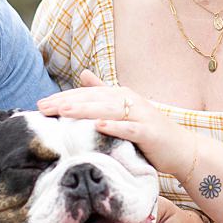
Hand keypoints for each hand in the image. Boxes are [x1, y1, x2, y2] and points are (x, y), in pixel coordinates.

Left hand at [37, 70, 194, 178]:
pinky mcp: (150, 132)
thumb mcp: (124, 111)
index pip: (88, 93)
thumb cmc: (149, 132)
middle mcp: (130, 100)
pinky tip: (99, 126)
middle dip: (67, 102)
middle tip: (43, 108)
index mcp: (121, 95)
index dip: (64, 97)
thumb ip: (104, 93)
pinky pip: (130, 128)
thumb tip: (83, 74)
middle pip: (94, 99)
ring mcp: (141, 115)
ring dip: (85, 110)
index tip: (41, 104)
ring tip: (63, 112)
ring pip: (109, 110)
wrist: (182, 149)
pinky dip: (115, 126)